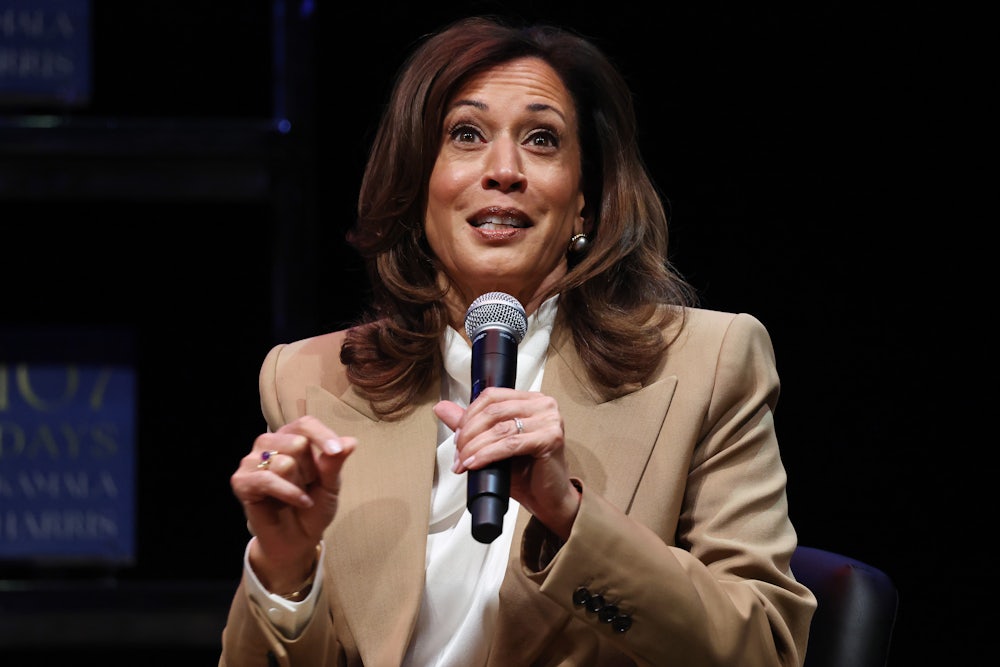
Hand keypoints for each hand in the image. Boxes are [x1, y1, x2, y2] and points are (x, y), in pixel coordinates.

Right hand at [230, 415, 355, 593]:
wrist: (298, 539)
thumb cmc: (313, 506)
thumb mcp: (331, 485)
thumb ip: (334, 463)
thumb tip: (350, 442)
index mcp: (291, 437)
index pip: (305, 424)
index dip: (322, 436)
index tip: (336, 451)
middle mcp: (268, 443)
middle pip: (297, 443)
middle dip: (311, 470)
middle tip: (308, 485)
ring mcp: (252, 461)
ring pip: (285, 462)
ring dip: (299, 485)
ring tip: (299, 495)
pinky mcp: (241, 481)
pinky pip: (268, 480)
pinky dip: (289, 493)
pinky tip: (300, 502)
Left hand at [434, 388, 580, 539]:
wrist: (548, 498)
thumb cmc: (526, 472)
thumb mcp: (493, 444)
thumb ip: (471, 424)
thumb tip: (441, 408)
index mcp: (531, 400)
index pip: (492, 396)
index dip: (469, 414)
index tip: (456, 436)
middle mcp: (543, 405)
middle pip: (494, 410)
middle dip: (469, 433)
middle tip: (457, 452)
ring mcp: (550, 420)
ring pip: (500, 428)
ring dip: (475, 446)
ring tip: (463, 462)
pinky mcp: (551, 438)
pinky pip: (510, 444)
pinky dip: (488, 454)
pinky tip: (475, 464)